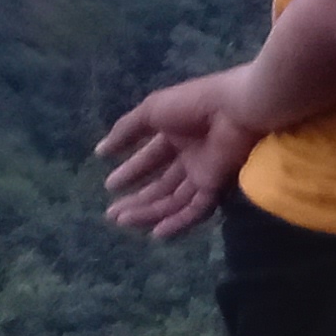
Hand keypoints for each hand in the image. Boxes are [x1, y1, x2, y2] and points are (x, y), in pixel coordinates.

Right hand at [97, 71, 266, 240]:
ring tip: (122, 221)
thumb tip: (100, 151)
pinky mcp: (216, 184)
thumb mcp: (151, 111)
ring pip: (174, 199)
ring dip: (149, 212)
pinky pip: (197, 208)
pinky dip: (178, 221)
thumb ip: (126, 130)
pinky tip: (156, 232)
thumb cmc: (194, 104)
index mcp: (176, 134)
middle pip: (161, 184)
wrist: (236, 109)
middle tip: (110, 214)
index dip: (130, 171)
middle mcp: (190, 156)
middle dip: (136, 199)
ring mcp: (204, 171)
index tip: (109, 185)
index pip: (150, 158)